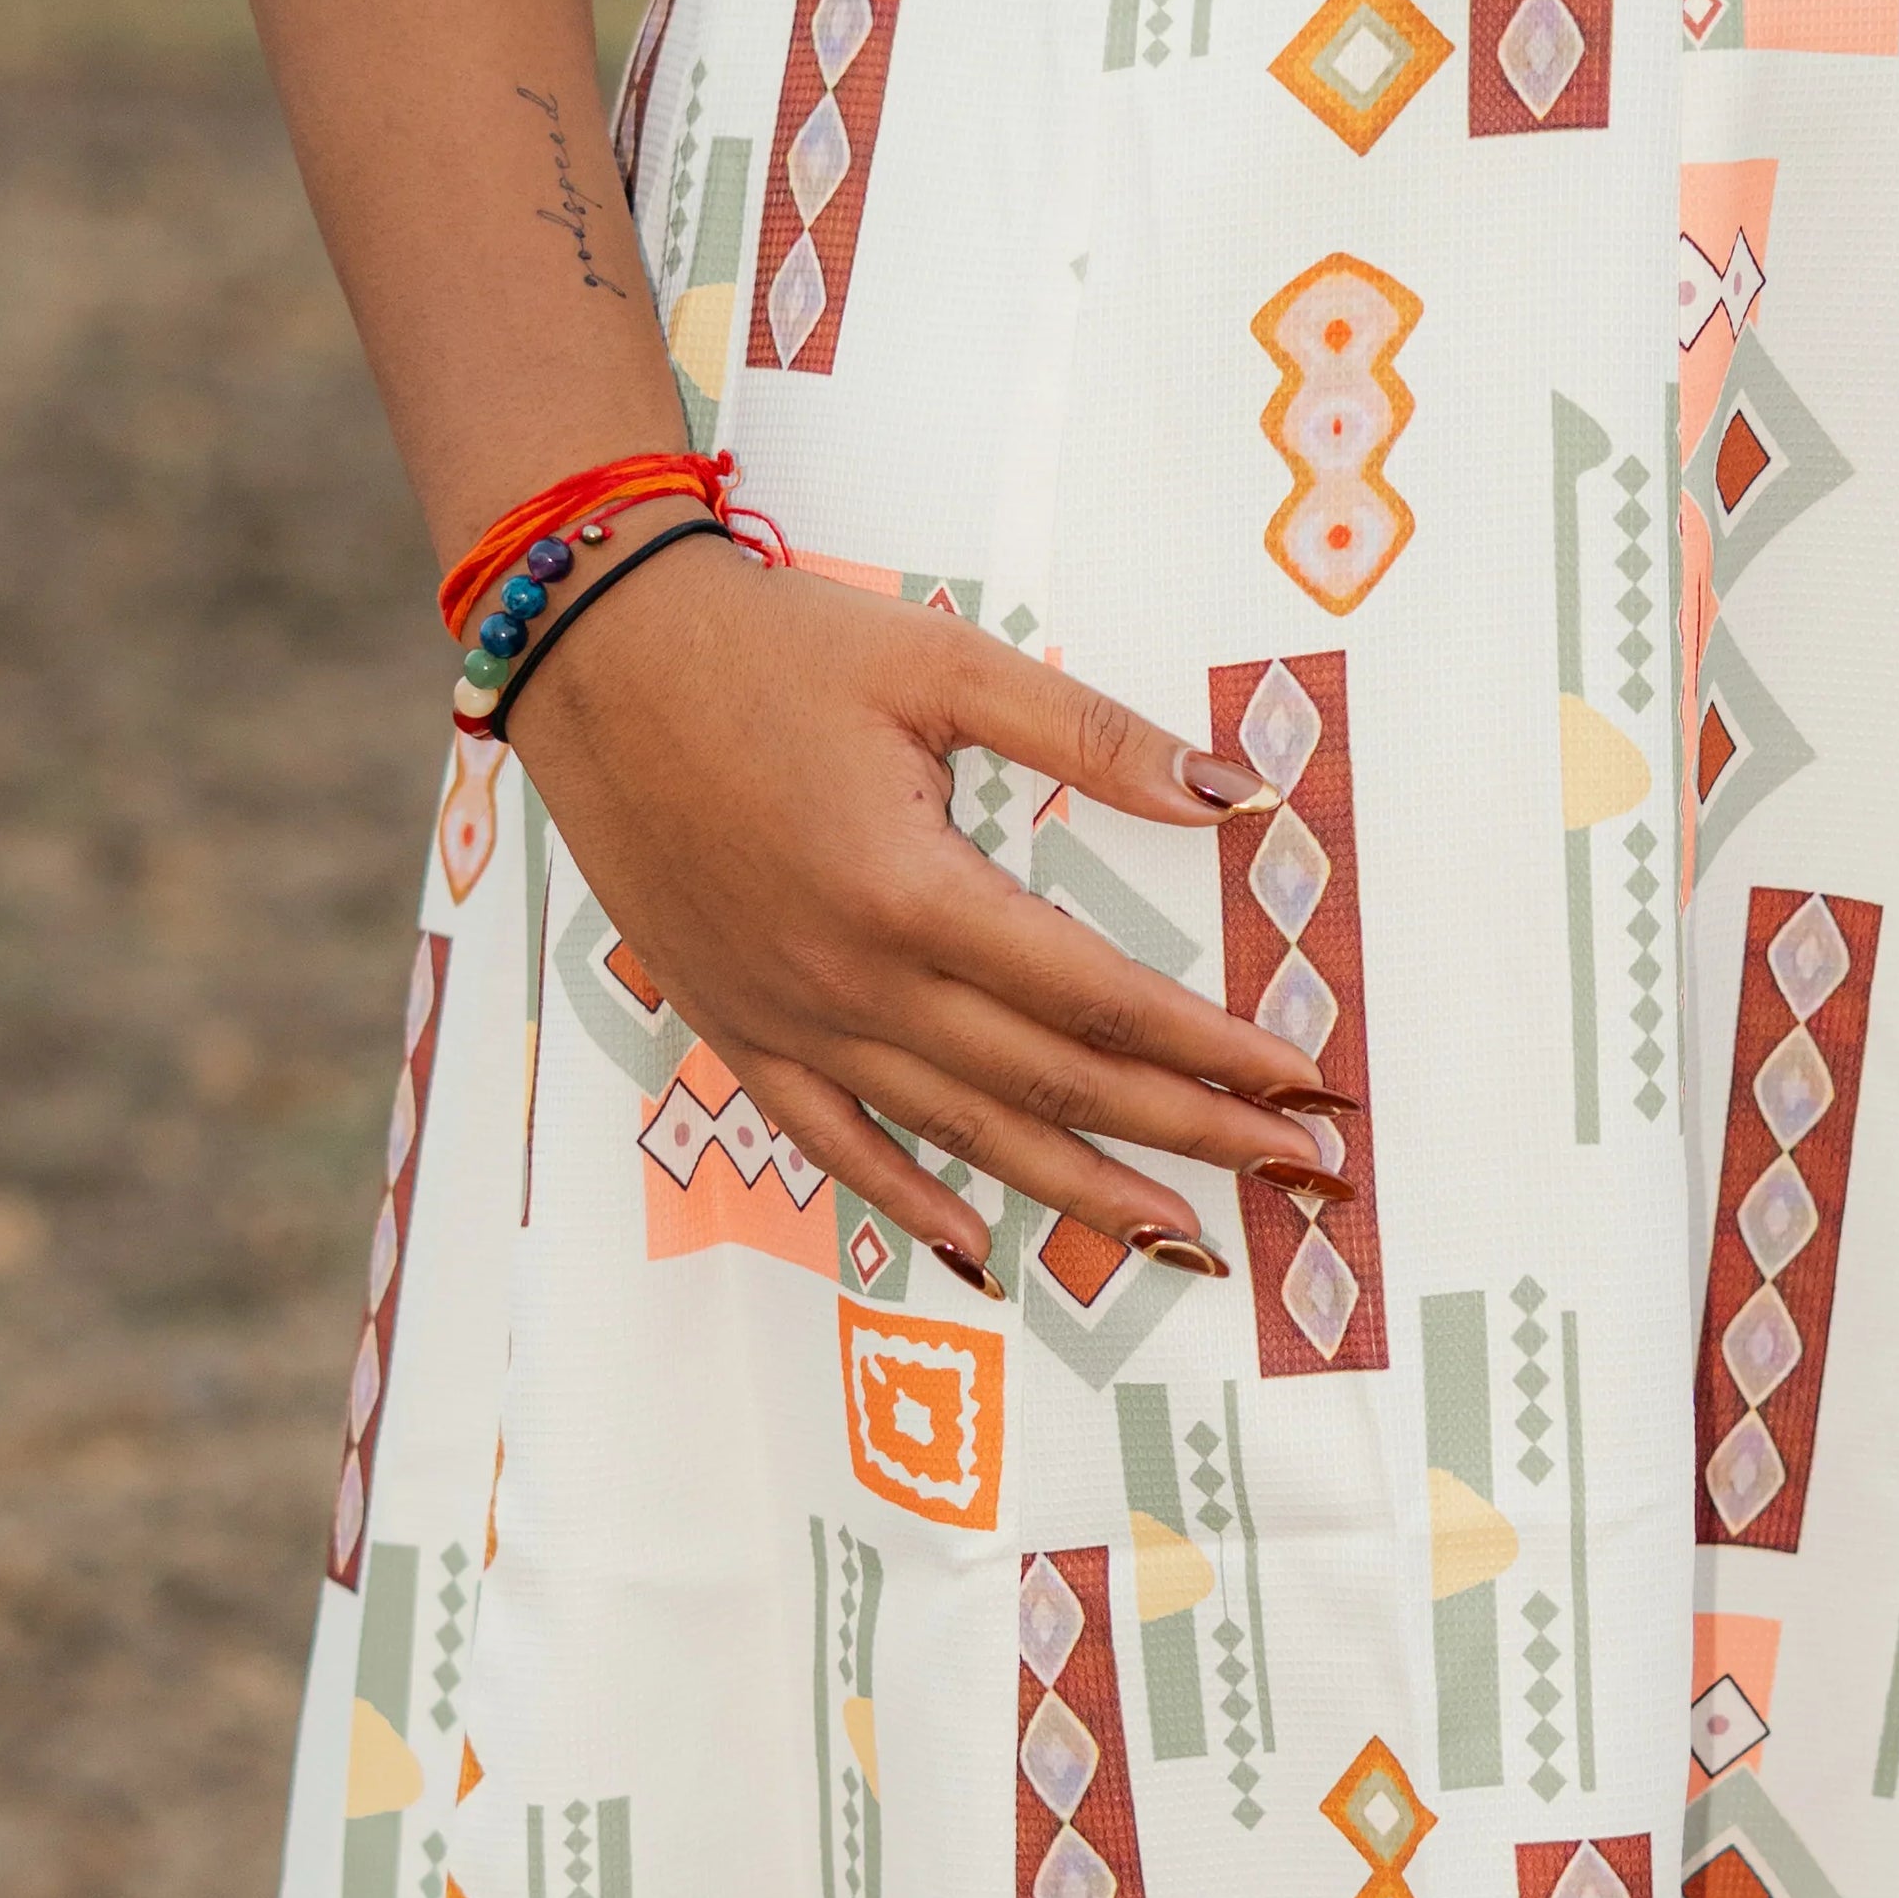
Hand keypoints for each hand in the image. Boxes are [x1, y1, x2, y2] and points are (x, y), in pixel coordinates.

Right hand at [502, 539, 1348, 1279]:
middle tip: (1293, 1173)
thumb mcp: (943, 665)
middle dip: (1188, 1132)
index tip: (1301, 1082)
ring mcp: (790, 1019)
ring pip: (962, 1134)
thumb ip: (1090, 738)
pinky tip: (981, 1251)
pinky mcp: (736, 1028)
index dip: (1211, 1047)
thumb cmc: (772, 646)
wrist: (597, 656)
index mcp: (913, 891)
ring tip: (1181, 1233)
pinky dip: (909, 1203)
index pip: (1099, 997)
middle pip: (1054, 1082)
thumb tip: (1234, 793)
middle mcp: (855, 980)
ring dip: (1080, 1192)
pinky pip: (834, 1144)